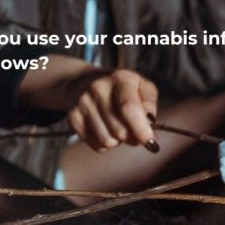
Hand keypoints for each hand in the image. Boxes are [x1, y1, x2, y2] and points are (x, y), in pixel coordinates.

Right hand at [19, 56, 158, 151]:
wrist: (85, 81)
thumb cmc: (122, 88)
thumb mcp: (142, 86)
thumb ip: (150, 103)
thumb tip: (150, 123)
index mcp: (120, 78)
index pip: (129, 108)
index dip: (141, 130)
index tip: (152, 144)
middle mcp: (98, 88)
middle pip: (120, 131)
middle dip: (133, 138)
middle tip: (135, 131)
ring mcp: (83, 102)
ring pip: (107, 141)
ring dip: (118, 141)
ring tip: (118, 127)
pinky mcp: (73, 117)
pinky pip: (96, 145)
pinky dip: (105, 144)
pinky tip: (105, 129)